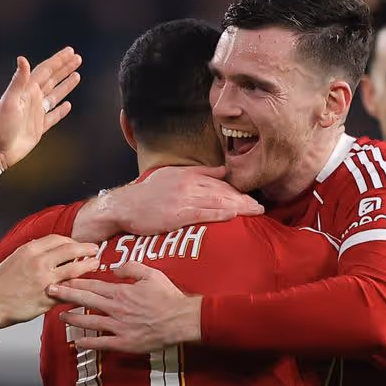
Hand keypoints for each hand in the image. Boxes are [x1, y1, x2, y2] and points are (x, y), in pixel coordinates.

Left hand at [0, 47, 81, 169]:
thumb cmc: (0, 126)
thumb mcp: (10, 101)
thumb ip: (18, 81)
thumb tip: (22, 58)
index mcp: (26, 90)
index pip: (45, 71)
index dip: (58, 61)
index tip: (70, 51)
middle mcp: (32, 99)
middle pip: (52, 79)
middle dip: (65, 69)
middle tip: (77, 58)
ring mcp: (36, 113)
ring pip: (54, 95)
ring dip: (65, 85)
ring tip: (77, 75)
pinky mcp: (38, 128)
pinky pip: (53, 116)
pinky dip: (61, 110)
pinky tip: (67, 105)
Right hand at [0, 235, 98, 329]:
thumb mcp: (13, 258)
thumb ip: (31, 252)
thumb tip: (44, 247)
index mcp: (30, 250)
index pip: (58, 239)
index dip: (71, 241)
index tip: (77, 244)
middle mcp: (39, 262)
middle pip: (71, 249)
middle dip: (86, 248)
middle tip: (94, 249)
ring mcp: (45, 280)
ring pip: (75, 268)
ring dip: (88, 265)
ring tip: (95, 264)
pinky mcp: (48, 298)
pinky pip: (69, 290)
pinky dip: (79, 287)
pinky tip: (85, 286)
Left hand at [50, 262, 200, 353]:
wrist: (181, 319)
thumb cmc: (168, 297)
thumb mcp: (151, 274)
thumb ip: (131, 268)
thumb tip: (115, 267)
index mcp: (121, 292)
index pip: (92, 285)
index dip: (75, 282)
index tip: (62, 279)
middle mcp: (116, 308)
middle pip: (85, 301)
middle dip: (65, 296)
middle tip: (50, 292)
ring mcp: (118, 326)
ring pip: (90, 322)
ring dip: (73, 319)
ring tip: (60, 317)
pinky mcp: (124, 342)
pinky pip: (102, 343)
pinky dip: (88, 343)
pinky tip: (77, 343)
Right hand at [88, 165, 262, 240]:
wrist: (124, 206)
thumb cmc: (147, 194)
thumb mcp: (172, 175)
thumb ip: (199, 172)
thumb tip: (223, 170)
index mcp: (188, 175)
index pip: (219, 182)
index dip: (237, 190)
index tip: (251, 197)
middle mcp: (188, 185)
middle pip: (223, 191)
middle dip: (244, 199)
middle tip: (261, 207)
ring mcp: (183, 199)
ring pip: (217, 200)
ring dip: (239, 206)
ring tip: (255, 212)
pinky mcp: (177, 214)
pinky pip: (203, 213)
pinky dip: (220, 213)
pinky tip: (234, 215)